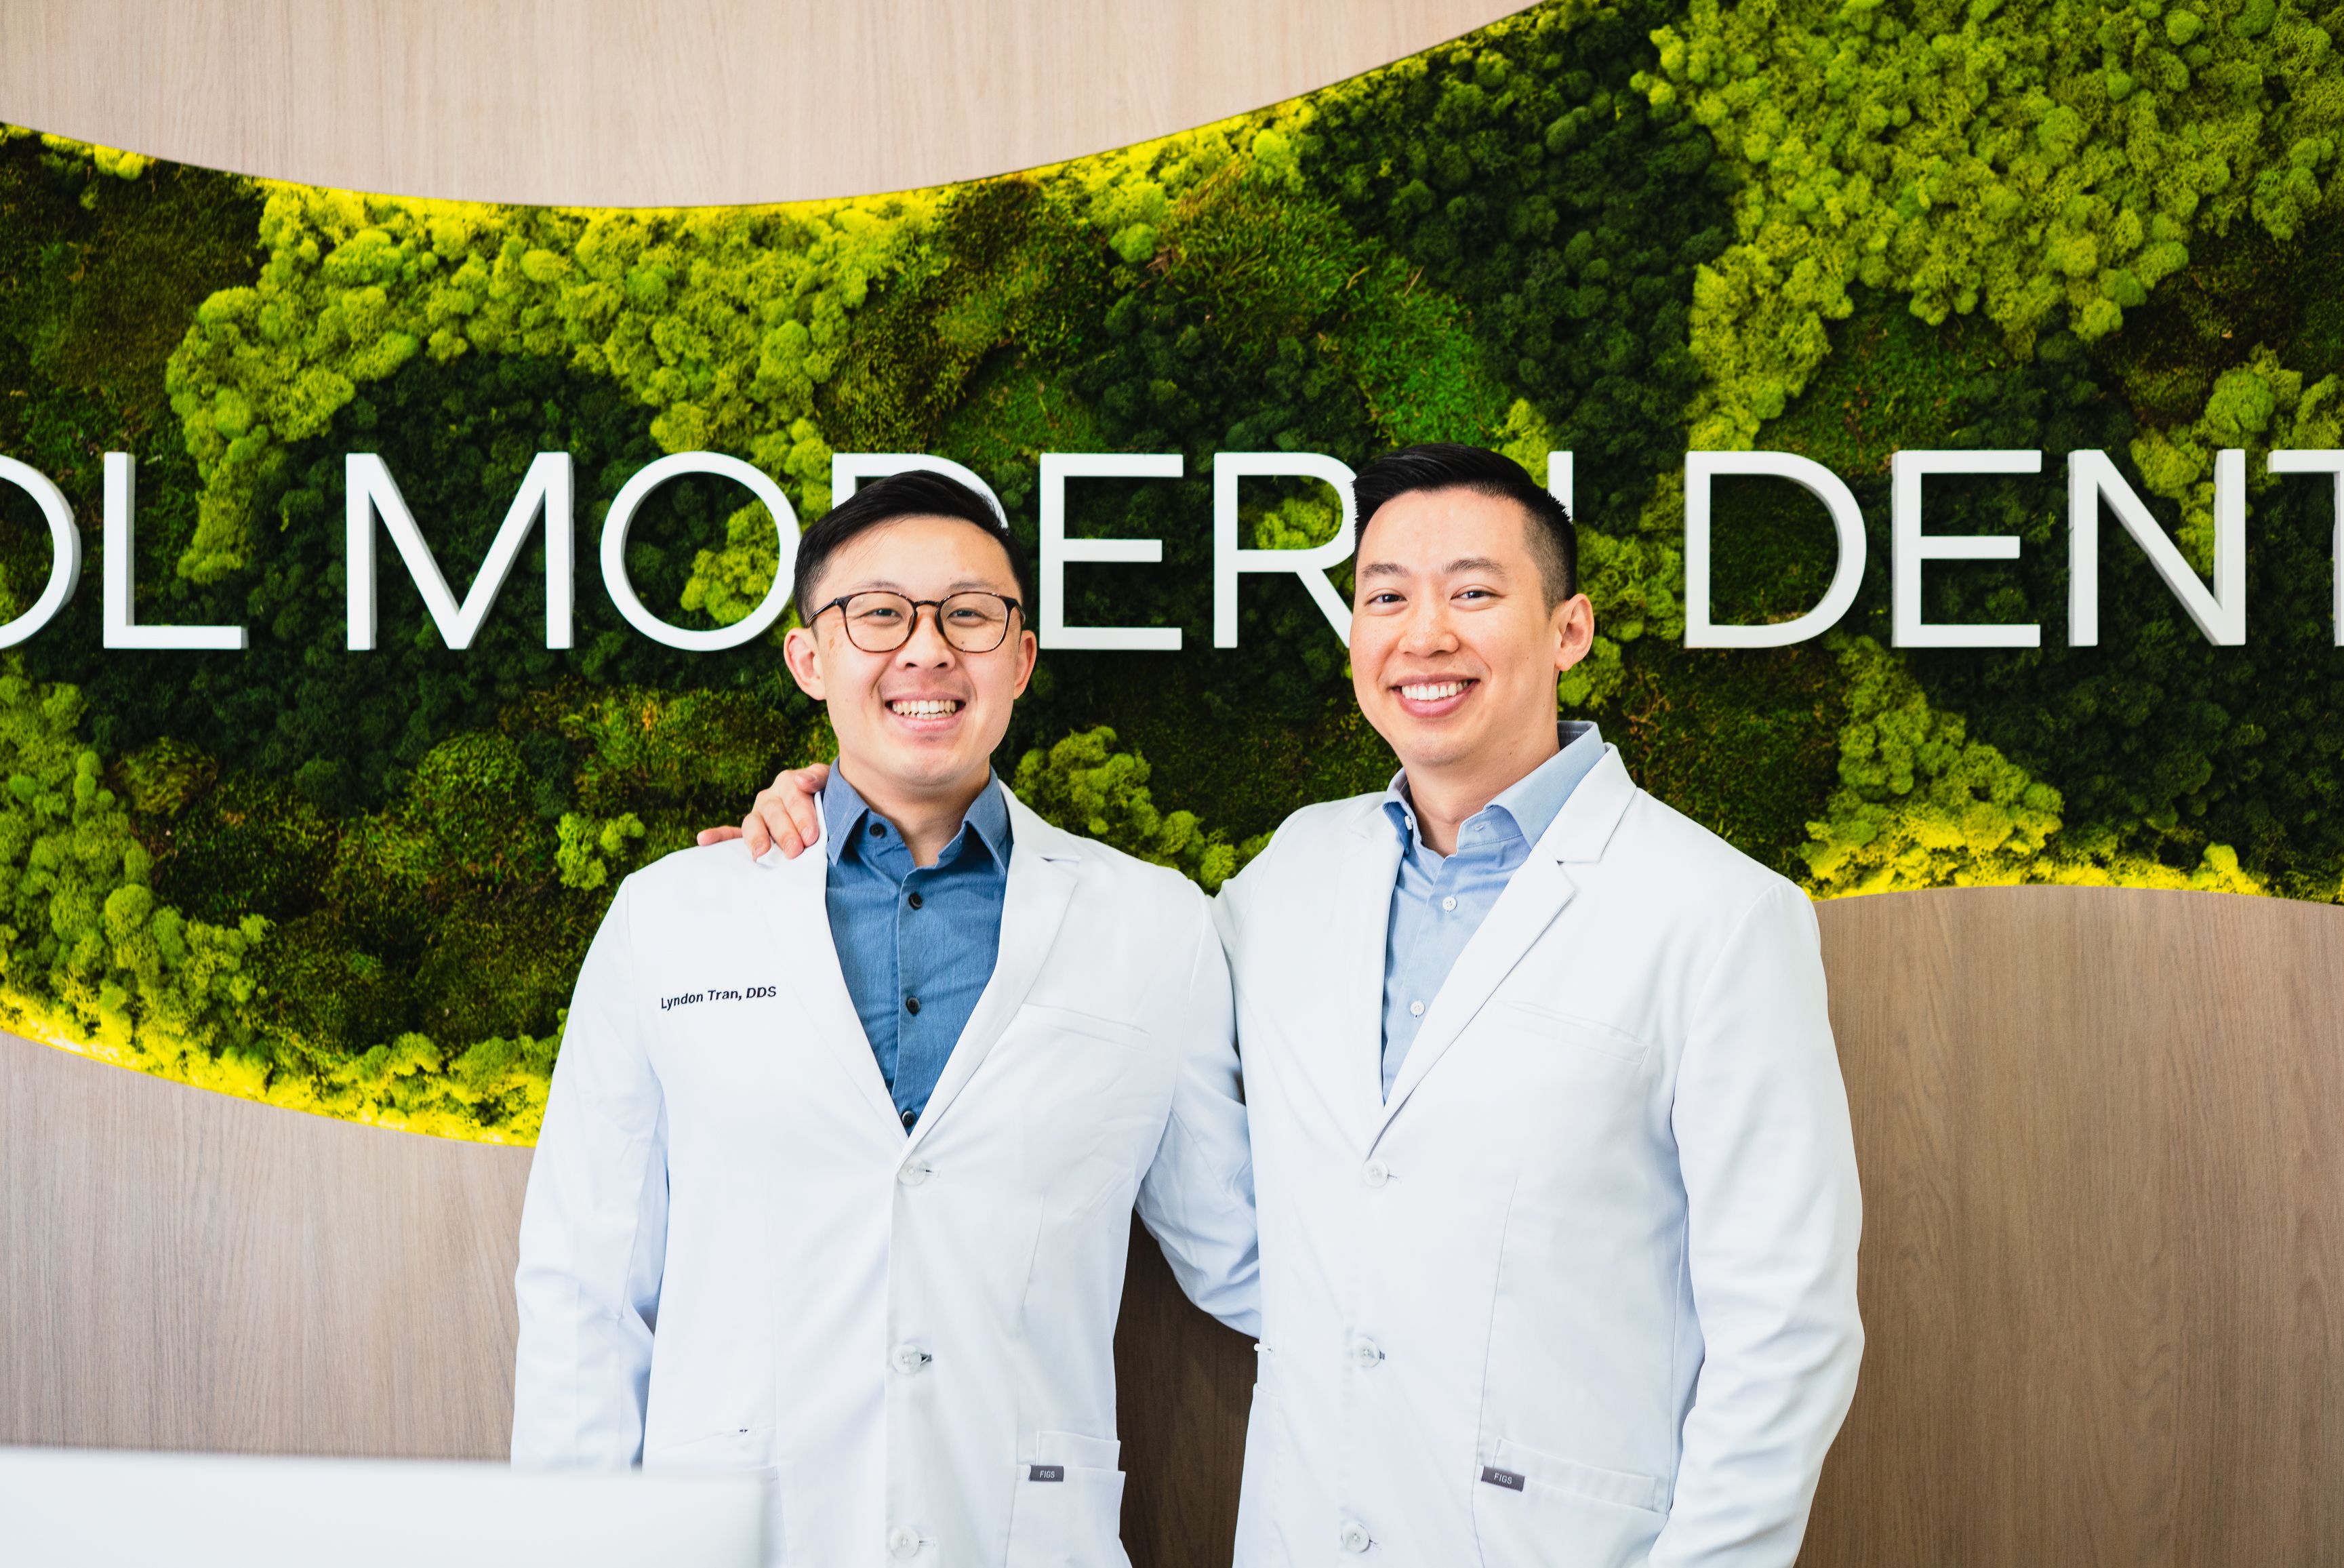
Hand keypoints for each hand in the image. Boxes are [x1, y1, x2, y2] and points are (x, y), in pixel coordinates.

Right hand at [697, 762, 830, 856]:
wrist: (830, 814)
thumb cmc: (831, 799)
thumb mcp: (832, 784)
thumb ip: (819, 778)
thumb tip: (801, 780)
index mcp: (789, 783)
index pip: (794, 797)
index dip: (802, 816)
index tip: (811, 836)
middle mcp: (770, 798)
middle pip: (773, 813)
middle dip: (784, 832)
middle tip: (795, 851)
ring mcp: (758, 816)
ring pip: (752, 824)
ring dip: (756, 838)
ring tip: (761, 853)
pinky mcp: (750, 833)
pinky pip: (730, 834)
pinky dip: (717, 836)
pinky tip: (703, 839)